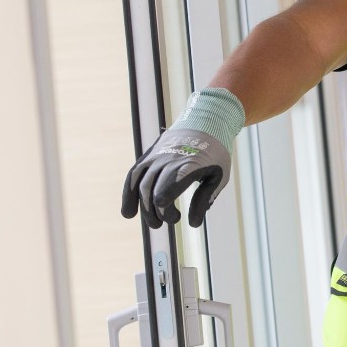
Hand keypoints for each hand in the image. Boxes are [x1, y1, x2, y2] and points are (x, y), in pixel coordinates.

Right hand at [121, 88, 243, 227]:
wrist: (206, 122)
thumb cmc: (215, 153)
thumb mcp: (219, 176)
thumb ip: (204, 199)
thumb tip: (193, 224)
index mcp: (187, 165)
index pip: (167, 189)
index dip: (165, 208)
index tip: (175, 217)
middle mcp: (167, 160)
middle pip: (152, 192)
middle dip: (158, 213)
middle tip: (173, 220)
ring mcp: (155, 157)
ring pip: (140, 185)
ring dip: (144, 208)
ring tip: (154, 224)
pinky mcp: (148, 156)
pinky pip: (133, 175)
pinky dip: (128, 194)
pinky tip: (128, 212)